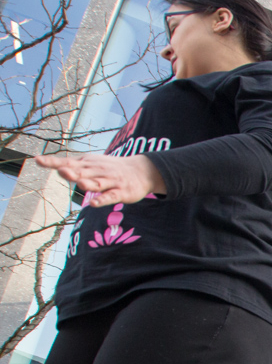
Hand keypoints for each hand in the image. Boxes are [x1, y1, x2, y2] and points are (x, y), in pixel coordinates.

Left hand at [35, 151, 165, 205]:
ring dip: (88, 183)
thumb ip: (75, 168)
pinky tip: (93, 203)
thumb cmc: (111, 169)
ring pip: (97, 184)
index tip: (38, 160)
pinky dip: (102, 200)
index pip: (67, 161)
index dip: (53, 162)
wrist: (141, 170)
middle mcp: (97, 171)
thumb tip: (56, 168)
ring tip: (79, 184)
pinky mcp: (121, 192)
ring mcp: (110, 182)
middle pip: (82, 172)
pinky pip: (110, 197)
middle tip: (62, 171)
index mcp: (88, 164)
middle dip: (72, 172)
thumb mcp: (92, 165)